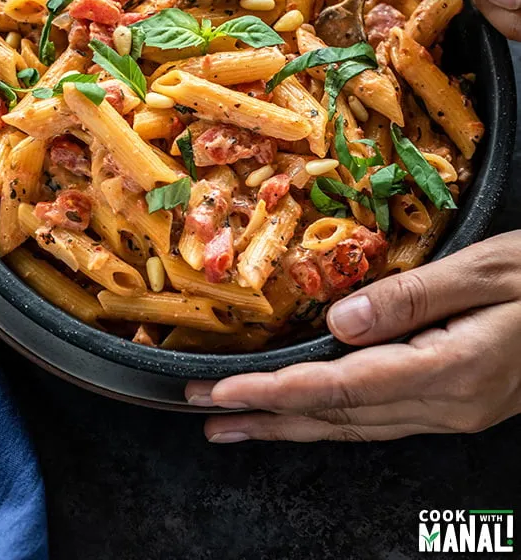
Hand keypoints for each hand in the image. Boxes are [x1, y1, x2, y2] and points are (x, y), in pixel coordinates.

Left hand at [185, 232, 520, 441]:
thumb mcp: (489, 268)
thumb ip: (415, 295)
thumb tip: (343, 319)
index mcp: (451, 367)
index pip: (344, 387)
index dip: (277, 392)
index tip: (225, 392)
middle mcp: (446, 402)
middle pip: (340, 416)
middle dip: (266, 416)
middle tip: (205, 412)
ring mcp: (453, 411)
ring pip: (355, 426)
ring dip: (291, 426)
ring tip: (235, 425)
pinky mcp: (457, 404)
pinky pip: (378, 420)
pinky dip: (331, 418)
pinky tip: (305, 416)